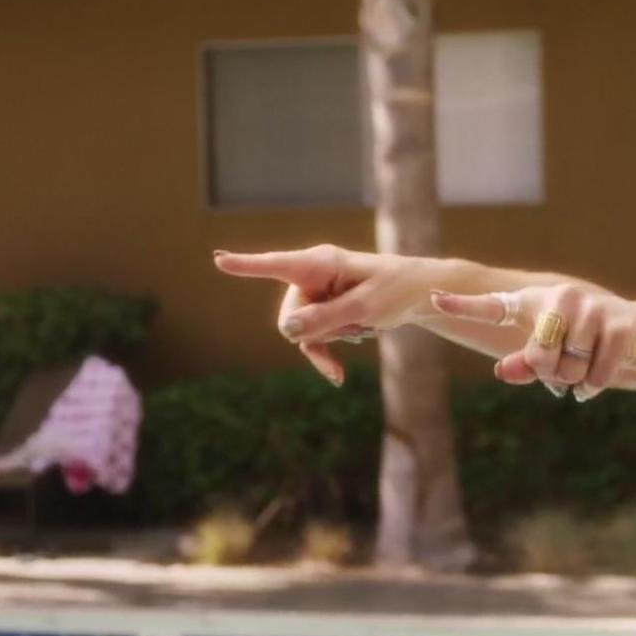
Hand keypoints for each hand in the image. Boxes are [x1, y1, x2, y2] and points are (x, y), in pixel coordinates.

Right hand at [213, 245, 432, 384]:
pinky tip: (337, 375)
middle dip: (309, 338)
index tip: (218, 260)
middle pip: (288, 315)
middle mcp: (312, 274)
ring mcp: (316, 293)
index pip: (276, 264)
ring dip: (321, 347)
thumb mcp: (364, 308)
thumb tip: (285, 329)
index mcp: (320, 263)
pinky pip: (311, 337)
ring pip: (299, 331)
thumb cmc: (394, 290)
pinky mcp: (323, 309)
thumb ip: (324, 318)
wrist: (416, 294)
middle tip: (337, 358)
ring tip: (344, 362)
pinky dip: (323, 354)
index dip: (246, 265)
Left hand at [431, 284, 635, 399]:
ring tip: (582, 373)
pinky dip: (595, 386)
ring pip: (569, 367)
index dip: (464, 305)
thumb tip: (501, 371)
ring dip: (575, 382)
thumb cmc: (584, 346)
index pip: (493, 305)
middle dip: (550, 376)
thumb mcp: (551, 358)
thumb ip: (522, 365)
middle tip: (561, 376)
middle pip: (539, 356)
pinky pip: (596, 373)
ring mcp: (592, 307)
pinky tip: (597, 380)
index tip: (434, 299)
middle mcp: (562, 296)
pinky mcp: (620, 324)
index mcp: (535, 302)